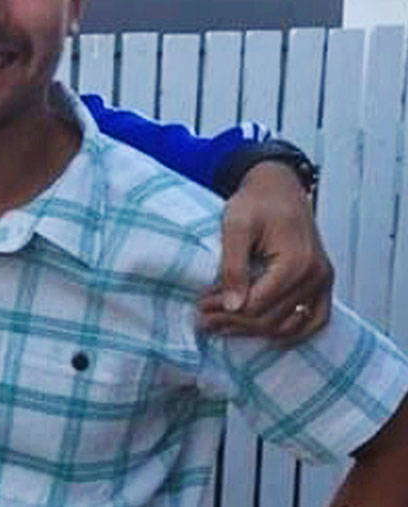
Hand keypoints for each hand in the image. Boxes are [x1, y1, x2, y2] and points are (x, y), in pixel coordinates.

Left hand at [198, 160, 332, 343]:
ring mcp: (323, 282)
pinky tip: (263, 335)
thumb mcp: (235, 226)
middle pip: (272, 318)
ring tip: (221, 329)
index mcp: (296, 262)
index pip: (258, 304)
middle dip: (234, 323)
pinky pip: (313, 320)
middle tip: (203, 322)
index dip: (226, 311)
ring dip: (255, 332)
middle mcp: (316, 276)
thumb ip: (233, 266)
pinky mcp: (322, 283)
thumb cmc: (255, 202)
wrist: (279, 188)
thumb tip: (233, 306)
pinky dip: (290, 332)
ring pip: (291, 325)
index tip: (200, 309)